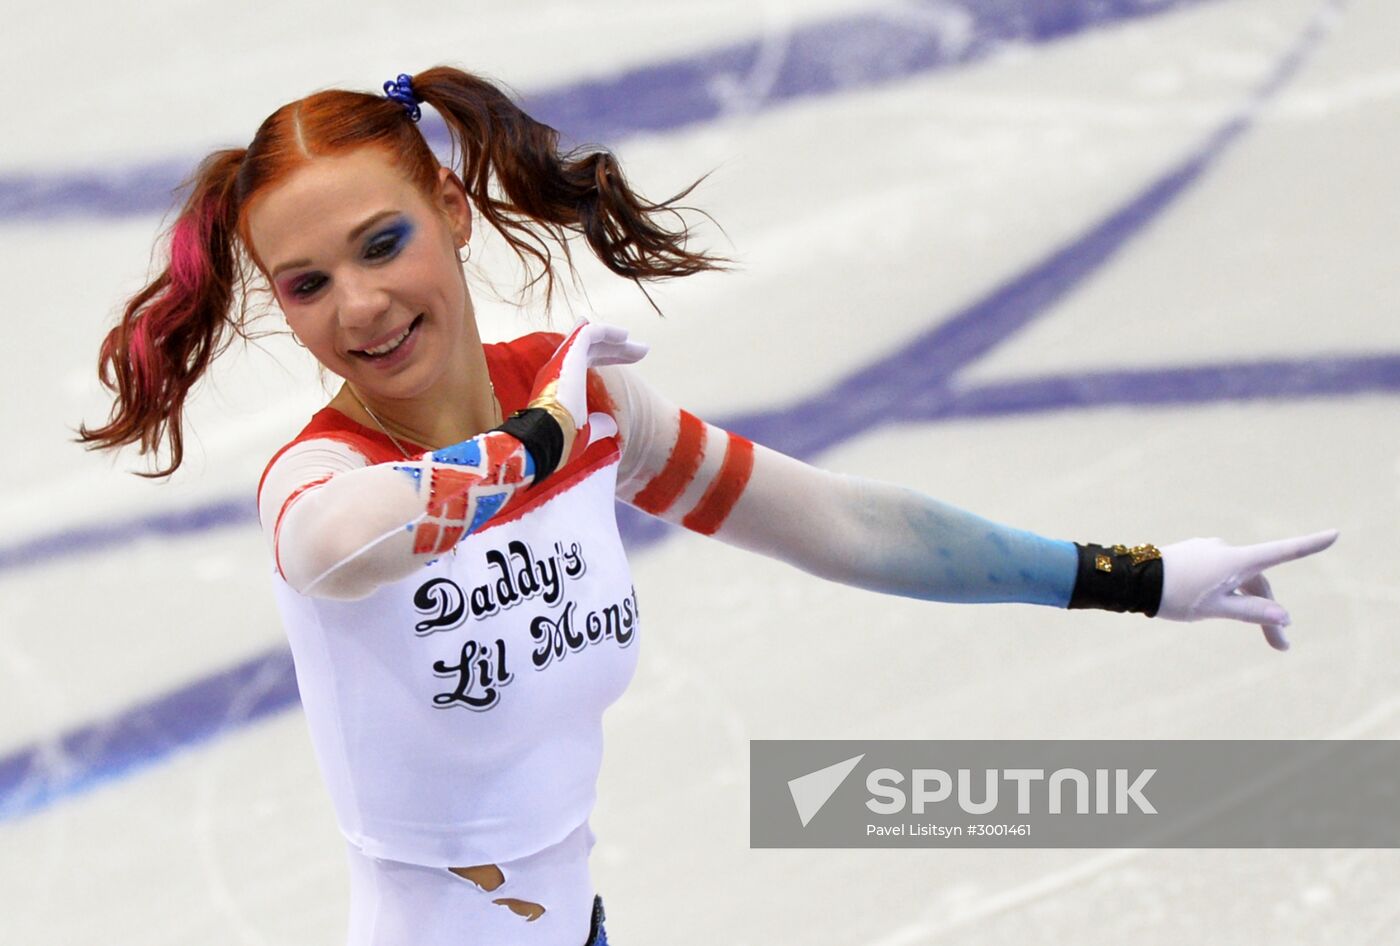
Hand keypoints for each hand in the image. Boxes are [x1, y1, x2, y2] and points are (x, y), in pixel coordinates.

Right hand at [527, 319, 647, 460]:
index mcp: (562, 383)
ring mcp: (563, 360)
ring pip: (591, 338)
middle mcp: (560, 368)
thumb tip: (611, 426)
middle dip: (617, 349)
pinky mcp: (569, 354)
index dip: (608, 357)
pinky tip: (625, 336)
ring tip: (642, 348)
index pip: (585, 360)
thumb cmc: (562, 440)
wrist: (547, 438)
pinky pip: (589, 333)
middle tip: (642, 351)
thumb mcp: (585, 432)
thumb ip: (597, 425)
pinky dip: (608, 331)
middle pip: (591, 349)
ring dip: (617, 340)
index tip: (632, 357)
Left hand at [1157, 529, 1338, 650]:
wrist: (1131, 578)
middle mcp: (1226, 550)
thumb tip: (1285, 616)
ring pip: (1238, 580)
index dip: (1309, 545)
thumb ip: (1251, 612)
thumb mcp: (1215, 609)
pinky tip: (1211, 606)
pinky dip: (1228, 592)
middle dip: (1269, 612)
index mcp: (1236, 560)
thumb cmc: (1173, 595)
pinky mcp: (1196, 554)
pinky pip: (1220, 574)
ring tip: (1250, 634)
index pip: (1281, 552)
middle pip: (1258, 581)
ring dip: (1248, 604)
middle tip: (1280, 647)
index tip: (1335, 534)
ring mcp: (1210, 551)